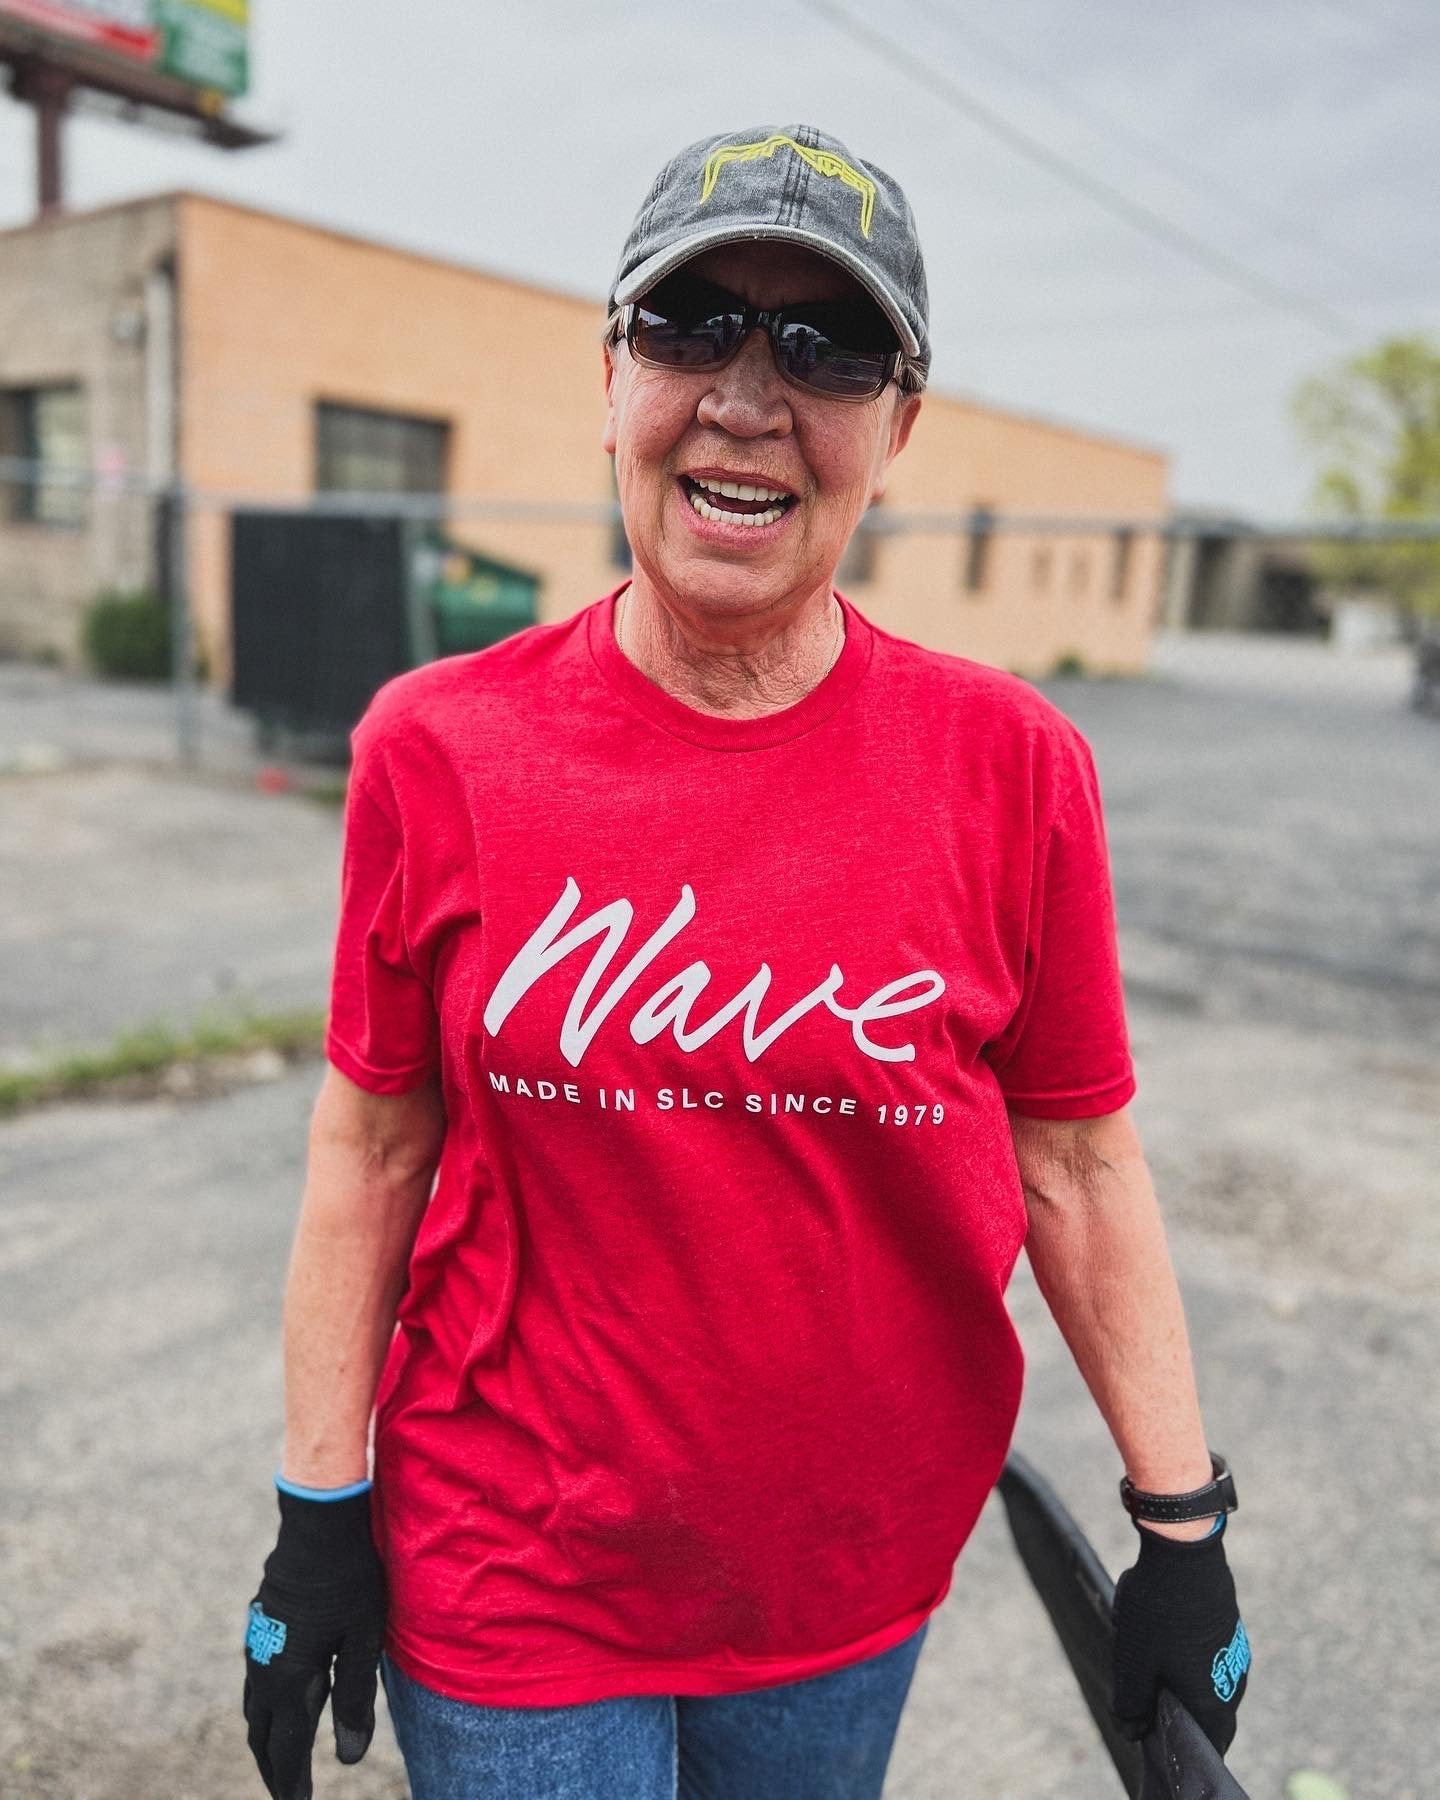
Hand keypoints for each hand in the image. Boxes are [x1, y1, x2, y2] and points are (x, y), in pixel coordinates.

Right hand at [243, 1485, 385, 1799]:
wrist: (318, 1523)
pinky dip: (264, 1709)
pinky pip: (255, 1683)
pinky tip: (278, 1704)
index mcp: (289, 1680)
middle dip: (275, 1770)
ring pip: (254, 1710)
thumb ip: (355, 1699)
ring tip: (282, 1761)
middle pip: (263, 1736)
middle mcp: (264, 1669)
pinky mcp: (261, 1625)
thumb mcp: (362, 1641)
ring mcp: (258, 1646)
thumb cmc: (350, 1580)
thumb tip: (349, 1759)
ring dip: (267, 1740)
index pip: (287, 1749)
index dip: (293, 1783)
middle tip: (290, 1795)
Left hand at [1111, 1521, 1249, 1754]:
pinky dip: (1185, 1651)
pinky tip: (1159, 1625)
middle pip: (1208, 1712)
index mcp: (1214, 1701)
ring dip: (1179, 1676)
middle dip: (1178, 1709)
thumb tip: (1131, 1731)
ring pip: (1206, 1679)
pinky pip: (1207, 1652)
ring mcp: (1234, 1651)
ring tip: (1146, 1651)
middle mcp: (1232, 1681)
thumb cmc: (1158, 1611)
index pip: (1211, 1743)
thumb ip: (1132, 1703)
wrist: (1185, 1550)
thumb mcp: (1134, 1661)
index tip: (1161, 1738)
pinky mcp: (1228, 1625)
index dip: (1187, 1747)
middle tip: (1145, 1696)